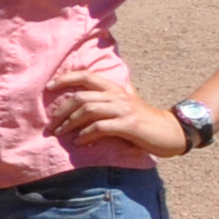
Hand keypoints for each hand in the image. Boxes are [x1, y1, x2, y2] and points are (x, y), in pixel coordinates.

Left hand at [45, 61, 184, 156]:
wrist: (169, 131)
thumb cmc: (143, 119)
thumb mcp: (125, 103)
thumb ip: (107, 99)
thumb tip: (81, 99)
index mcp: (114, 89)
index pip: (86, 76)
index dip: (65, 79)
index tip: (48, 87)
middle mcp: (117, 96)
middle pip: (81, 97)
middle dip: (61, 111)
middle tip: (50, 125)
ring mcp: (123, 110)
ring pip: (88, 110)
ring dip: (69, 123)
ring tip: (60, 133)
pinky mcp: (128, 125)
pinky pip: (100, 127)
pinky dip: (86, 134)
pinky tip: (79, 142)